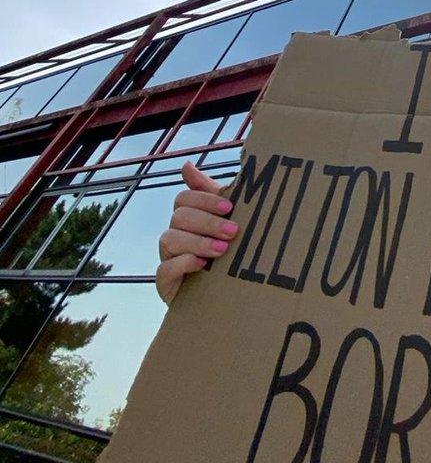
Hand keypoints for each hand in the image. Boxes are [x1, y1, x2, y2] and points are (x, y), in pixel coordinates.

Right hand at [156, 162, 238, 304]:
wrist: (226, 297)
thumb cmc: (227, 255)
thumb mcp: (226, 222)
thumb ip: (212, 195)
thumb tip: (186, 165)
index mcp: (188, 217)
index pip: (185, 198)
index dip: (204, 199)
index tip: (229, 207)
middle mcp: (175, 234)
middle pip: (179, 217)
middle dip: (207, 222)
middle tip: (233, 231)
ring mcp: (168, 257)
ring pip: (170, 239)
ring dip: (198, 242)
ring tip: (223, 250)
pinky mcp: (166, 282)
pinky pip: (165, 269)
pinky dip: (183, 263)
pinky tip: (201, 265)